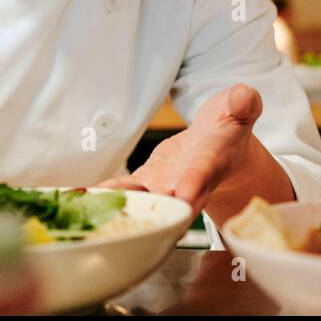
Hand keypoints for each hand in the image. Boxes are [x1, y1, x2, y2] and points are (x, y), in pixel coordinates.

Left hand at [98, 83, 264, 219]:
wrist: (218, 142)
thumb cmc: (230, 124)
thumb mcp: (240, 107)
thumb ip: (242, 103)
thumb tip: (242, 96)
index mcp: (214, 160)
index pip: (205, 172)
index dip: (195, 183)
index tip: (185, 196)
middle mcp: (189, 181)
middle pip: (172, 201)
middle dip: (156, 213)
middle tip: (135, 224)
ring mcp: (166, 185)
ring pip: (144, 200)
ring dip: (121, 206)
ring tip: (93, 210)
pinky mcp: (148, 182)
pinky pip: (125, 190)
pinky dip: (105, 194)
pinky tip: (78, 197)